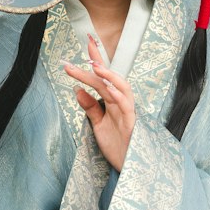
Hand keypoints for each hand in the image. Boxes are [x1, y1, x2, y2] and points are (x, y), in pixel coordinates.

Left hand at [63, 34, 135, 172]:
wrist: (130, 169)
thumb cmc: (118, 147)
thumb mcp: (99, 126)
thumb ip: (90, 108)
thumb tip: (77, 90)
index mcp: (113, 102)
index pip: (103, 77)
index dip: (96, 58)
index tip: (86, 41)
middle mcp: (121, 104)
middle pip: (109, 78)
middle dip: (98, 61)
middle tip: (86, 44)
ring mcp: (128, 113)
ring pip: (121, 88)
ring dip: (108, 76)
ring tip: (94, 66)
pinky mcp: (132, 125)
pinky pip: (126, 107)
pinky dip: (117, 95)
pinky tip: (107, 87)